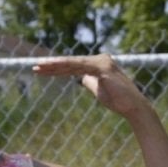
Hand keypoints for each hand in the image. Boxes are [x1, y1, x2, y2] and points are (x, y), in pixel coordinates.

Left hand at [33, 54, 148, 117]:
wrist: (133, 107)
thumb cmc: (117, 100)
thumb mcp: (99, 90)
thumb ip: (89, 82)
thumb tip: (80, 78)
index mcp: (98, 63)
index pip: (73, 65)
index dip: (57, 68)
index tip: (41, 70)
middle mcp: (100, 59)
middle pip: (71, 62)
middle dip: (52, 65)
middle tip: (34, 67)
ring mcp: (101, 62)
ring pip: (72, 63)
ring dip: (54, 66)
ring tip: (38, 68)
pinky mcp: (102, 68)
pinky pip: (80, 66)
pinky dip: (66, 67)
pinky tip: (53, 68)